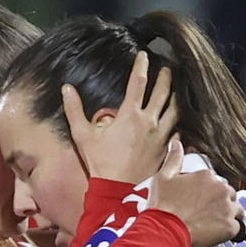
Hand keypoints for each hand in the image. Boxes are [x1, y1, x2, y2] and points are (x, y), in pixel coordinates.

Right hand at [67, 53, 178, 187]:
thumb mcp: (82, 136)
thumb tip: (66, 89)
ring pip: (174, 110)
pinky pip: (177, 131)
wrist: (118, 191)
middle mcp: (149, 122)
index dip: (141, 66)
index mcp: (130, 115)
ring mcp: (161, 136)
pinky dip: (178, 122)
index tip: (144, 55)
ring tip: (177, 89)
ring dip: (176, 97)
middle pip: (163, 92)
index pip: (138, 82)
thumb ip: (74, 110)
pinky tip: (179, 119)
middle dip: (165, 77)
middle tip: (167, 67)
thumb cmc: (100, 163)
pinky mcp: (165, 150)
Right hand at [148, 156, 240, 246]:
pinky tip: (216, 233)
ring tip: (212, 224)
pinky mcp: (230, 226)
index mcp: (207, 176)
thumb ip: (173, 159)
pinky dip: (229, 231)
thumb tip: (176, 143)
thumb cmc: (162, 207)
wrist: (164, 232)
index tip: (198, 202)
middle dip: (219, 203)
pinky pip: (237, 228)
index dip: (206, 194)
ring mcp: (227, 208)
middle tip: (204, 214)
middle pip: (228, 194)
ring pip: (236, 210)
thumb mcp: (163, 178)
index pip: (215, 183)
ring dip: (227, 216)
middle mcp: (220, 189)